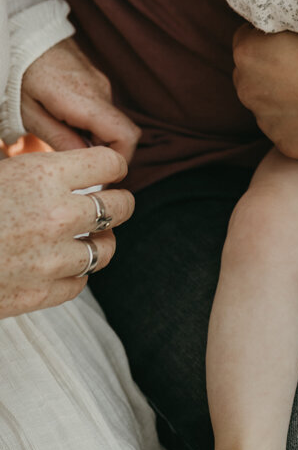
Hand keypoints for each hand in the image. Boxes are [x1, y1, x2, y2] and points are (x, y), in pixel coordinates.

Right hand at [0, 147, 134, 316]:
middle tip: (101, 202)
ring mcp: (52, 259)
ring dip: (98, 240)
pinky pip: (81, 282)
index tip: (103, 171)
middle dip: (114, 202)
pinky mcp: (42, 294)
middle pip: (121, 206)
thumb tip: (46, 155)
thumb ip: (25, 161)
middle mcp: (58, 216)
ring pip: (106, 248)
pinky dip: (74, 273)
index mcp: (44, 175)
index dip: (109, 164)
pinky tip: (57, 263)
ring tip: (82, 235)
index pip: (110, 161)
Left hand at [20, 39, 140, 161]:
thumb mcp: (30, 114)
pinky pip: (102, 109)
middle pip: (122, 132)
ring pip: (111, 121)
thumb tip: (86, 161)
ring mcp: (101, 84)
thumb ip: (61, 140)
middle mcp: (102, 92)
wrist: (25, 36)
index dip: (120, 160)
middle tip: (79, 160)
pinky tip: (66, 120)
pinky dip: (91, 122)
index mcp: (86, 102)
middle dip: (106, 151)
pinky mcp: (96, 80)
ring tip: (64, 135)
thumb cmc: (21, 74)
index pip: (126, 137)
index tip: (102, 174)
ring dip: (96, 136)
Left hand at [233, 26, 297, 158]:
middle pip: (253, 78)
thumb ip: (283, 28)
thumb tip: (280, 31)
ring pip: (269, 107)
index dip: (271, 43)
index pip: (248, 43)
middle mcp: (247, 88)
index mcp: (247, 52)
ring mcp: (264, 120)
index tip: (293, 45)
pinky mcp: (283, 143)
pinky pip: (288, 131)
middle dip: (272, 75)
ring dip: (286, 101)